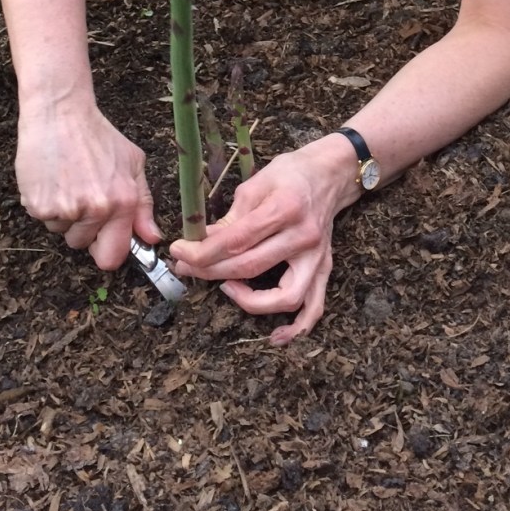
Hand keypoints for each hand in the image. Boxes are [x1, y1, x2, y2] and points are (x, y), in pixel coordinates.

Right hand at [16, 99, 161, 269]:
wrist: (60, 113)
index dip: (106, 251)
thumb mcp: (132, 162)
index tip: (102, 240)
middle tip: (81, 196)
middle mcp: (96, 209)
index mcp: (123, 201)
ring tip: (66, 182)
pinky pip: (43, 219)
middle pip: (82, 245)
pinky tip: (52, 179)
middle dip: (82, 228)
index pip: (112, 257)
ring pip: (61, 232)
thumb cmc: (97, 135)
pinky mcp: (39, 205)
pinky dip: (45, 204)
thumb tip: (151, 238)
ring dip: (63, 215)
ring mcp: (66, 209)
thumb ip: (143, 203)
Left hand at [168, 137, 357, 344]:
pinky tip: (275, 336)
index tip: (179, 252)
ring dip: (249, 300)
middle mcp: (303, 236)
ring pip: (286, 296)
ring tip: (225, 288)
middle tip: (187, 268)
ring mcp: (317, 256)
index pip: (238, 239)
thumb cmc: (291, 174)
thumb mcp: (257, 183)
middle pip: (252, 267)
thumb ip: (232, 215)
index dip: (203, 251)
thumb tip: (203, 241)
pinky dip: (296, 327)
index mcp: (285, 207)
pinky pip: (314, 307)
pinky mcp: (324, 268)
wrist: (330, 174)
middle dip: (211, 271)